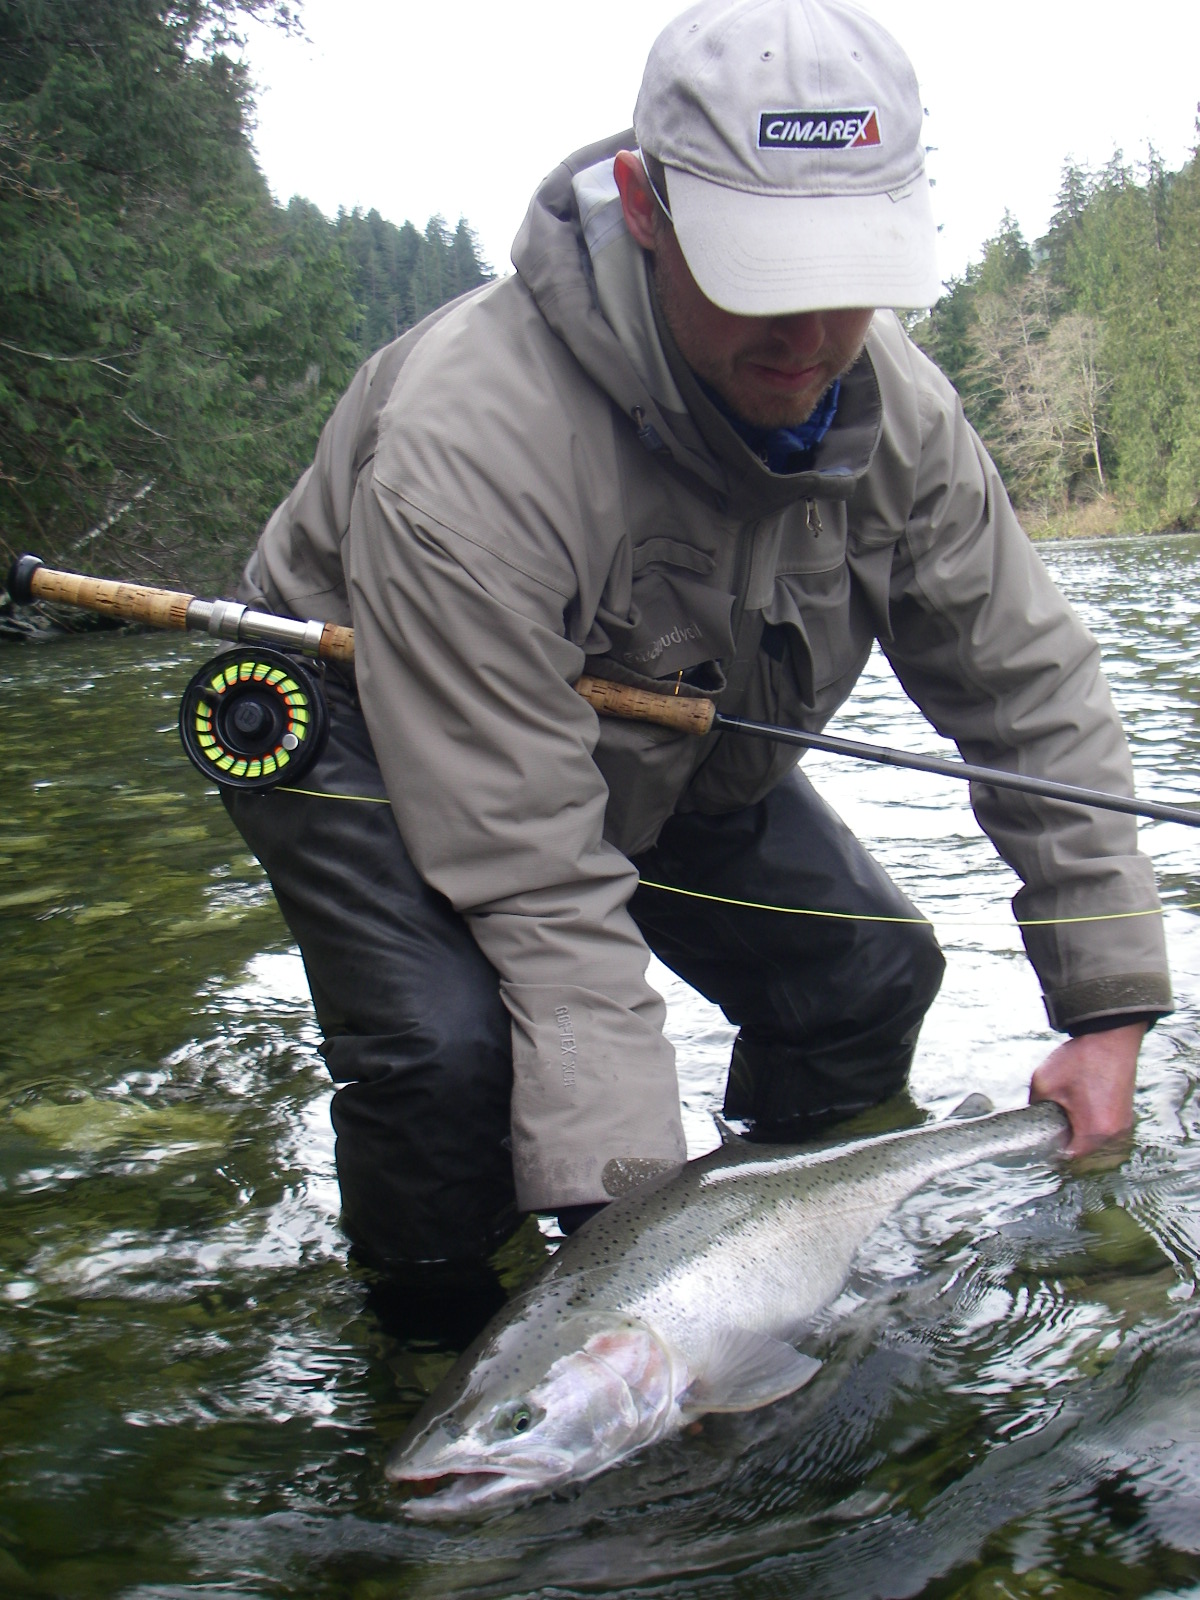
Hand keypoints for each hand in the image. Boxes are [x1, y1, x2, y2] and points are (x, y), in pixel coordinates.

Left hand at [1029, 1022, 1145, 1156]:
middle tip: (1050, 1126)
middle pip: (1084, 1151)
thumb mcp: (1044, 1082)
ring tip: (1067, 1114)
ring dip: (1080, 1132)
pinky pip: (1106, 1130)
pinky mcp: (1127, 1115)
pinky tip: (1081, 1108)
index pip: (1069, 1157)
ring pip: (1096, 1141)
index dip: (1052, 1151)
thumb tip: (1030, 1119)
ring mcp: (1124, 1125)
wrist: (1112, 1036)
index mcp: (1094, 1132)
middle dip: (1066, 1141)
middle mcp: (1114, 1134)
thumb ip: (1034, 1106)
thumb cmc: (1081, 1060)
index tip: (1041, 1140)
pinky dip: (1092, 1124)